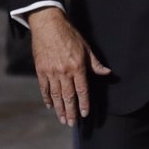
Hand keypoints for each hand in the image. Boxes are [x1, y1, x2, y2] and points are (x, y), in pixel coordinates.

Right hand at [30, 8, 110, 124]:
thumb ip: (95, 63)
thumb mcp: (86, 47)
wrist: (48, 24)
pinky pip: (44, 88)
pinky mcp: (41, 70)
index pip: (82, 90)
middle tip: (72, 124)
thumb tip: (107, 73)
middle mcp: (64, 72)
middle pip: (69, 96)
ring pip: (56, 95)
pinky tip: (50, 106)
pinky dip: (47, 98)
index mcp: (77, 66)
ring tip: (62, 120)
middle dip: (71, 112)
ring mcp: (51, 72)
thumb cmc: (69, 34)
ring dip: (60, 109)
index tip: (85, 114)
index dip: (84, 104)